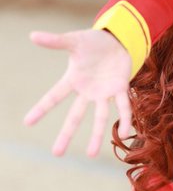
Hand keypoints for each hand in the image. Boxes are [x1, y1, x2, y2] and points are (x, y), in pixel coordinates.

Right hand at [24, 29, 131, 156]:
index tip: (27, 122)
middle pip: (75, 115)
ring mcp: (104, 92)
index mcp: (74, 80)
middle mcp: (87, 91)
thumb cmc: (92, 42)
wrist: (116, 40)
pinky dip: (126, 119)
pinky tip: (127, 132)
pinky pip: (124, 106)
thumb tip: (32, 35)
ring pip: (100, 117)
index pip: (54, 96)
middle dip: (66, 134)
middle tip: (56, 154)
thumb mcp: (74, 40)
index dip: (41, 108)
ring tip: (92, 155)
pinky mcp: (121, 88)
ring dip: (96, 135)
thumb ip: (56, 41)